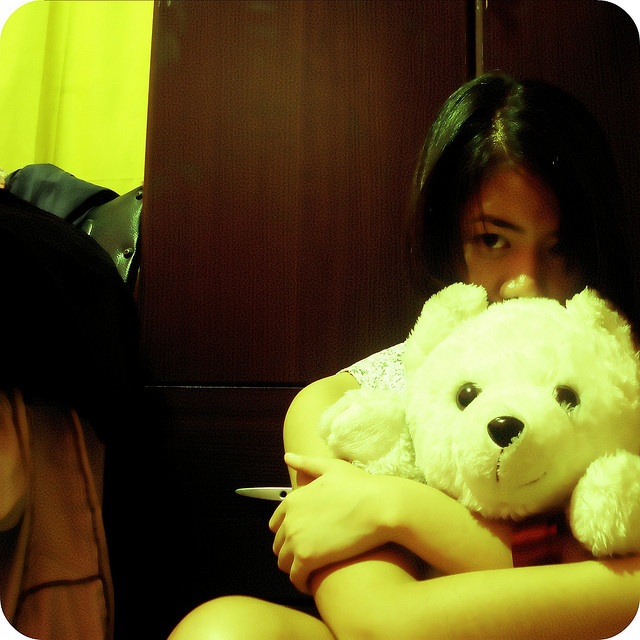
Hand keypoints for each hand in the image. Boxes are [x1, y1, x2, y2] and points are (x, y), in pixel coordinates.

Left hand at [269, 453, 391, 592]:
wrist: (380, 506)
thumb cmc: (360, 486)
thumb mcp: (331, 468)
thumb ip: (306, 463)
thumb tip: (288, 456)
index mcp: (293, 499)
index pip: (276, 524)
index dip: (288, 532)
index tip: (302, 538)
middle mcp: (289, 519)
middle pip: (279, 545)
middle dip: (290, 551)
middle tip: (310, 554)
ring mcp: (296, 539)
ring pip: (284, 563)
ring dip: (295, 567)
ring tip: (311, 569)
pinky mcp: (307, 558)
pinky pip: (295, 578)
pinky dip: (301, 582)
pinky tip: (312, 581)